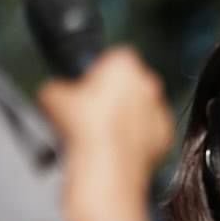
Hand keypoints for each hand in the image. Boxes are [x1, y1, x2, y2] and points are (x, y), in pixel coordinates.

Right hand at [37, 47, 172, 178]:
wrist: (107, 163)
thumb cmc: (86, 128)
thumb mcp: (52, 96)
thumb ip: (57, 87)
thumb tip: (54, 93)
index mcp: (124, 64)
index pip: (114, 58)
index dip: (100, 72)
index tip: (90, 85)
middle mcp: (148, 83)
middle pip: (132, 83)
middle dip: (117, 94)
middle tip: (95, 110)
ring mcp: (160, 109)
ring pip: (144, 108)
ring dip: (129, 116)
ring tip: (105, 132)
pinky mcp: (166, 135)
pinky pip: (152, 132)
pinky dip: (139, 138)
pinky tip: (119, 146)